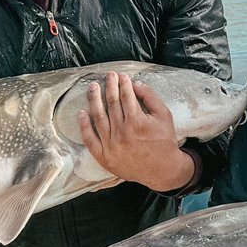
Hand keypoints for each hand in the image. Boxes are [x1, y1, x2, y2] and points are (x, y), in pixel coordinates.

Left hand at [80, 73, 198, 193]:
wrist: (161, 170)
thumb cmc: (164, 141)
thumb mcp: (164, 116)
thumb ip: (151, 97)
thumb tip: (136, 84)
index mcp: (137, 121)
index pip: (126, 96)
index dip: (123, 83)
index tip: (122, 76)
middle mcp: (122, 132)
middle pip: (112, 103)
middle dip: (110, 86)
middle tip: (108, 76)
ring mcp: (111, 145)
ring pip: (98, 116)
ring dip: (94, 99)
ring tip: (93, 87)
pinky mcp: (104, 156)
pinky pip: (90, 139)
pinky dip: (84, 125)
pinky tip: (82, 112)